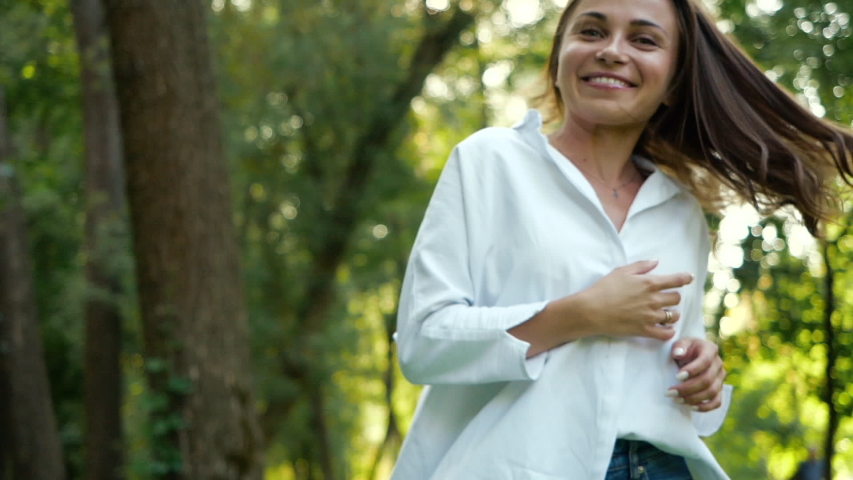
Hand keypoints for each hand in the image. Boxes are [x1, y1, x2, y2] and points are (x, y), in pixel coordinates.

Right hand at [576, 260, 692, 340]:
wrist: (591, 310)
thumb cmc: (604, 288)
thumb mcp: (621, 271)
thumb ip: (641, 266)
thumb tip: (656, 261)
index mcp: (649, 283)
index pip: (677, 280)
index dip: (685, 278)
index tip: (689, 278)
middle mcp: (654, 299)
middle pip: (677, 298)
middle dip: (673, 297)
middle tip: (666, 298)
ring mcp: (650, 316)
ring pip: (674, 316)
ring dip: (673, 314)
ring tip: (666, 313)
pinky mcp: (645, 330)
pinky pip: (666, 333)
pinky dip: (669, 331)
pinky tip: (665, 328)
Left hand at [665, 337, 725, 411]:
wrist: (692, 354)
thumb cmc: (685, 348)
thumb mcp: (681, 343)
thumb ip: (679, 346)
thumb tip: (677, 354)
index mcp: (710, 349)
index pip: (705, 361)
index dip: (692, 370)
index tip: (677, 377)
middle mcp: (718, 364)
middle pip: (707, 380)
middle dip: (687, 388)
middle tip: (670, 393)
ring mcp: (720, 378)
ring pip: (712, 392)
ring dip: (693, 399)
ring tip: (676, 400)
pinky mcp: (719, 389)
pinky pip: (717, 402)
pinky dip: (705, 407)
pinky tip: (690, 407)